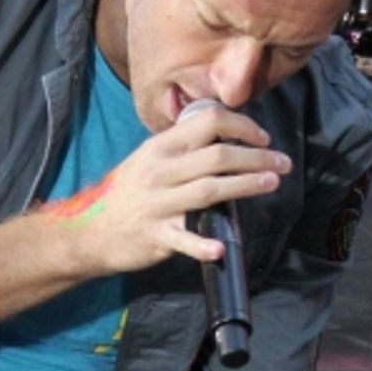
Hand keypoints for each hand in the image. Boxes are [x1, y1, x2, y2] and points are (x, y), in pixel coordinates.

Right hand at [49, 102, 290, 276]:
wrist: (89, 231)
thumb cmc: (125, 195)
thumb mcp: (147, 160)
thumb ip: (181, 149)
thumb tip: (222, 138)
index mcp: (161, 147)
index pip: (208, 121)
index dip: (241, 126)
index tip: (263, 138)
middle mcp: (160, 171)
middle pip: (217, 156)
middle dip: (256, 157)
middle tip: (282, 163)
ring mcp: (158, 203)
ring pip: (210, 190)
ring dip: (245, 185)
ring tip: (271, 183)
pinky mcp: (155, 235)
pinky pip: (184, 239)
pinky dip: (203, 245)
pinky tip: (221, 248)